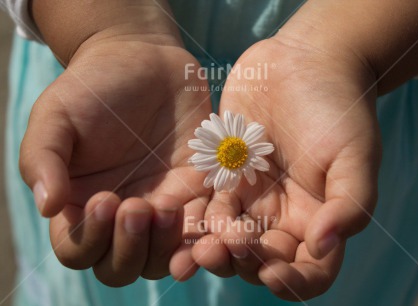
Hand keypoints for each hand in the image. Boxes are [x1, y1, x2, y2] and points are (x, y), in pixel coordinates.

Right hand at [19, 32, 211, 284]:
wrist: (145, 60)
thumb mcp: (56, 115)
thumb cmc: (95, 87)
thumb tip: (47, 207)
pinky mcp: (197, 193)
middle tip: (140, 206)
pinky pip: (204, 230)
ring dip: (167, 249)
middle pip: (123, 266)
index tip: (106, 199)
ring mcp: (162, 207)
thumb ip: (42, 159)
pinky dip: (208, 238)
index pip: (79, 250)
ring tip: (170, 210)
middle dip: (130, 248)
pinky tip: (211, 229)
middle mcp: (121, 215)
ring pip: (164, 258)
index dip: (90, 240)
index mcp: (81, 204)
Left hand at [191, 34, 380, 299]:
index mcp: (319, 219)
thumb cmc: (339, 107)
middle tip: (224, 250)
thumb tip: (324, 247)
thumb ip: (349, 204)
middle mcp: (284, 216)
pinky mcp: (225, 176)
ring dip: (214, 248)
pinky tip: (184, 220)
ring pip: (229, 239)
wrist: (305, 62)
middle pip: (262, 260)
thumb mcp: (356, 154)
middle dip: (243, 263)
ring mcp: (252, 197)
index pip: (310, 271)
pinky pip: (207, 206)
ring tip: (198, 247)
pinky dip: (197, 219)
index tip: (273, 274)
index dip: (293, 283)